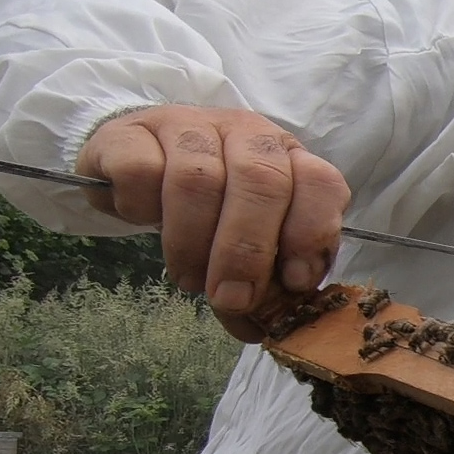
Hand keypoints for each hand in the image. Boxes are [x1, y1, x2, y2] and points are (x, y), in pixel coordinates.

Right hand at [75, 106, 350, 341]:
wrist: (133, 166)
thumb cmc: (207, 210)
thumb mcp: (245, 243)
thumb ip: (263, 277)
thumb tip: (256, 328)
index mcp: (290, 159)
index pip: (321, 182)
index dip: (312, 233)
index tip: (294, 281)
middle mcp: (247, 134)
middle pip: (261, 181)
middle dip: (247, 250)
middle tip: (231, 298)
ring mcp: (190, 125)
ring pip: (198, 179)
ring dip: (192, 243)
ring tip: (188, 278)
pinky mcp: (132, 131)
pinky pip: (140, 171)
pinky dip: (141, 209)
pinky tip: (144, 220)